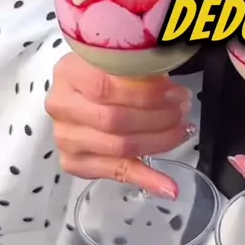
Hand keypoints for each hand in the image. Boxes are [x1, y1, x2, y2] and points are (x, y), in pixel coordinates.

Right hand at [45, 53, 194, 197]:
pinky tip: (168, 186)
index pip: (106, 87)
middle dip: (157, 118)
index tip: (177, 94)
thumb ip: (141, 70)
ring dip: (158, 142)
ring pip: (118, 147)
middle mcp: (61, 106)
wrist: (83, 87)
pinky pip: (115, 172)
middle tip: (182, 110)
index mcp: (69, 73)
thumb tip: (175, 92)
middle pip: (114, 120)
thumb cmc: (108, 70)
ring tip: (182, 131)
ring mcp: (65, 137)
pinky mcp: (73, 161)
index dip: (146, 93)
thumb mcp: (121, 59)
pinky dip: (146, 179)